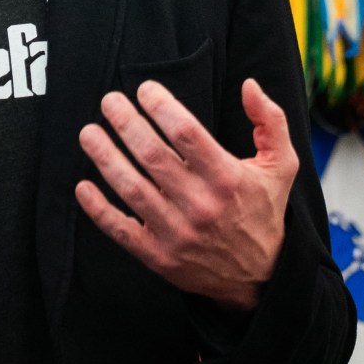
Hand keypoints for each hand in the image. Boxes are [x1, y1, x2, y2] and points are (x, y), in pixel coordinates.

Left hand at [75, 78, 297, 309]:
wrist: (261, 277)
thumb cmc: (263, 212)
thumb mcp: (281, 166)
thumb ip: (270, 121)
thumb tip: (249, 85)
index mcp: (228, 178)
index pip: (186, 133)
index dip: (161, 106)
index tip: (144, 89)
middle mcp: (200, 205)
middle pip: (152, 155)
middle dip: (125, 122)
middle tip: (109, 101)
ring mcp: (177, 233)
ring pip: (131, 188)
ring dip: (105, 157)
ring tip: (89, 133)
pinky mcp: (159, 256)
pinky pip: (121, 230)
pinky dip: (98, 209)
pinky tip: (83, 186)